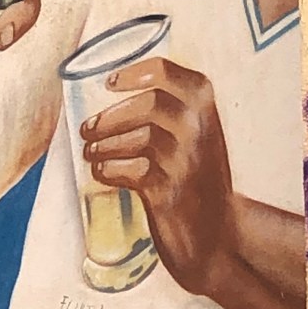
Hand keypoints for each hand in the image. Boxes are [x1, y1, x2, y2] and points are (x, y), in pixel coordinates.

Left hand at [80, 57, 234, 296]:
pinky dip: (108, 170)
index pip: (168, 72)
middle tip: (87, 129)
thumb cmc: (199, 180)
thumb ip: (169, 111)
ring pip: (139, 137)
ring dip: (104, 144)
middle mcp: (200, 130)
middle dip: (110, 117)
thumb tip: (108, 93)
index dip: (134, 73)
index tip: (109, 83)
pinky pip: (129, 172)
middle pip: (149, 104)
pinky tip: (101, 172)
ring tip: (90, 152)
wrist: (221, 235)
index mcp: (206, 108)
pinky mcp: (169, 193)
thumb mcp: (196, 137)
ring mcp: (187, 162)